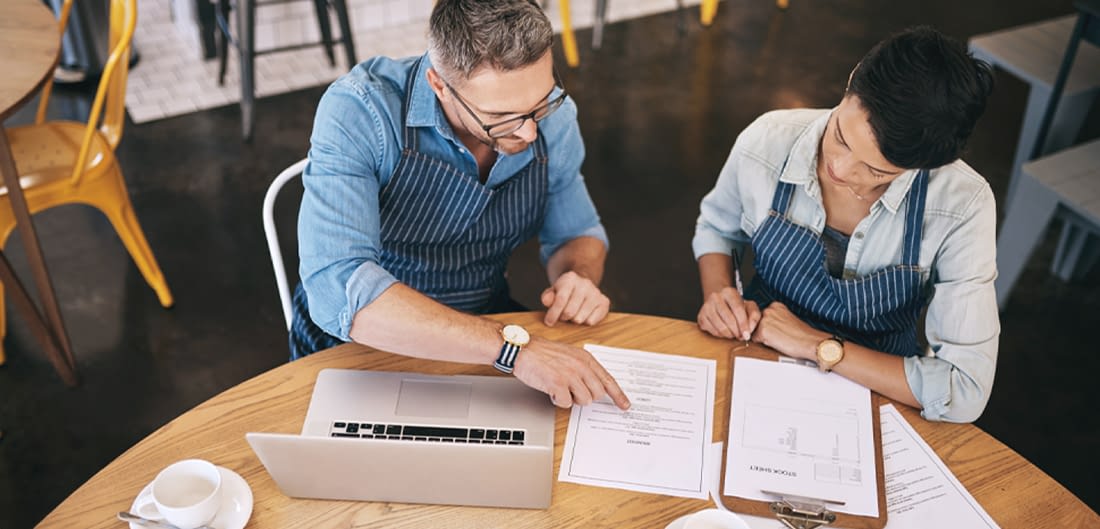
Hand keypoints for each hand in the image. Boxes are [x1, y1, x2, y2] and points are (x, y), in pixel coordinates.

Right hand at [513, 336, 630, 409]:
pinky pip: (566, 403)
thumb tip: (594, 386)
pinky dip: (558, 401)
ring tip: (559, 388)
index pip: (608, 380)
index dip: (618, 395)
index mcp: (586, 358)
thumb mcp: (569, 355)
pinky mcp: (557, 384)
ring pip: (584, 400)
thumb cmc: (542, 353)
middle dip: (586, 396)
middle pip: (597, 394)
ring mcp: (570, 375)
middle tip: (572, 391)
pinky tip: (551, 390)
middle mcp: (581, 366)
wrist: (522, 349)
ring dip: (571, 399)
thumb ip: (583, 368)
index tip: (625, 405)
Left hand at [540, 271, 609, 326]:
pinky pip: (592, 320)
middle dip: (563, 317)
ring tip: (573, 314)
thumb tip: (546, 301)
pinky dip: (585, 322)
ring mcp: (596, 292)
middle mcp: (585, 283)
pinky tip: (583, 316)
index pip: (561, 300)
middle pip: (570, 311)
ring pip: (580, 318)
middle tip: (563, 316)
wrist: (582, 285)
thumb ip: (548, 296)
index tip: (549, 322)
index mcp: (570, 278)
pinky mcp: (604, 301)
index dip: (553, 313)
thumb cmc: (565, 292)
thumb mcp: (553, 291)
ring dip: (574, 320)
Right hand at [697, 287, 760, 339]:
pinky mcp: (701, 317)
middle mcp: (715, 297)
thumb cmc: (735, 305)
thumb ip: (754, 315)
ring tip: (733, 333)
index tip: (747, 333)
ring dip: (729, 334)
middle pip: (729, 319)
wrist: (719, 301)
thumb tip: (749, 329)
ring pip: (720, 327)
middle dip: (737, 331)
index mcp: (729, 292)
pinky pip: (713, 331)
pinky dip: (721, 335)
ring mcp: (706, 307)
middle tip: (741, 336)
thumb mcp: (749, 306)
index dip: (743, 323)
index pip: (737, 308)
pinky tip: (724, 331)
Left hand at [750, 302, 828, 359]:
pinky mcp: (763, 330)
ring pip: (755, 331)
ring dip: (764, 337)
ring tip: (779, 338)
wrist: (809, 341)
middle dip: (764, 331)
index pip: (762, 317)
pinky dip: (764, 343)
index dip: (769, 326)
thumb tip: (767, 325)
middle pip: (756, 323)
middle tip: (780, 335)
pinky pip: (755, 340)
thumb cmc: (802, 334)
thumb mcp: (787, 319)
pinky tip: (776, 342)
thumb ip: (775, 318)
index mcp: (776, 305)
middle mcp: (769, 310)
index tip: (779, 329)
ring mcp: (765, 319)